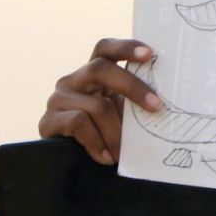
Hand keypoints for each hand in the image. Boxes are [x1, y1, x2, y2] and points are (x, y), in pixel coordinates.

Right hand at [38, 39, 162, 163]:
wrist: (74, 168)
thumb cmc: (107, 136)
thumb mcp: (123, 116)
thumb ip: (137, 104)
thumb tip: (167, 103)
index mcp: (94, 74)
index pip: (105, 49)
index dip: (125, 47)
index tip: (150, 53)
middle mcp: (73, 80)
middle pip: (100, 69)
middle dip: (132, 86)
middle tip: (157, 106)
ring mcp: (58, 99)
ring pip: (96, 105)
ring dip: (117, 132)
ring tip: (126, 152)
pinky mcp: (48, 120)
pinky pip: (79, 124)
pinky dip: (97, 142)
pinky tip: (107, 157)